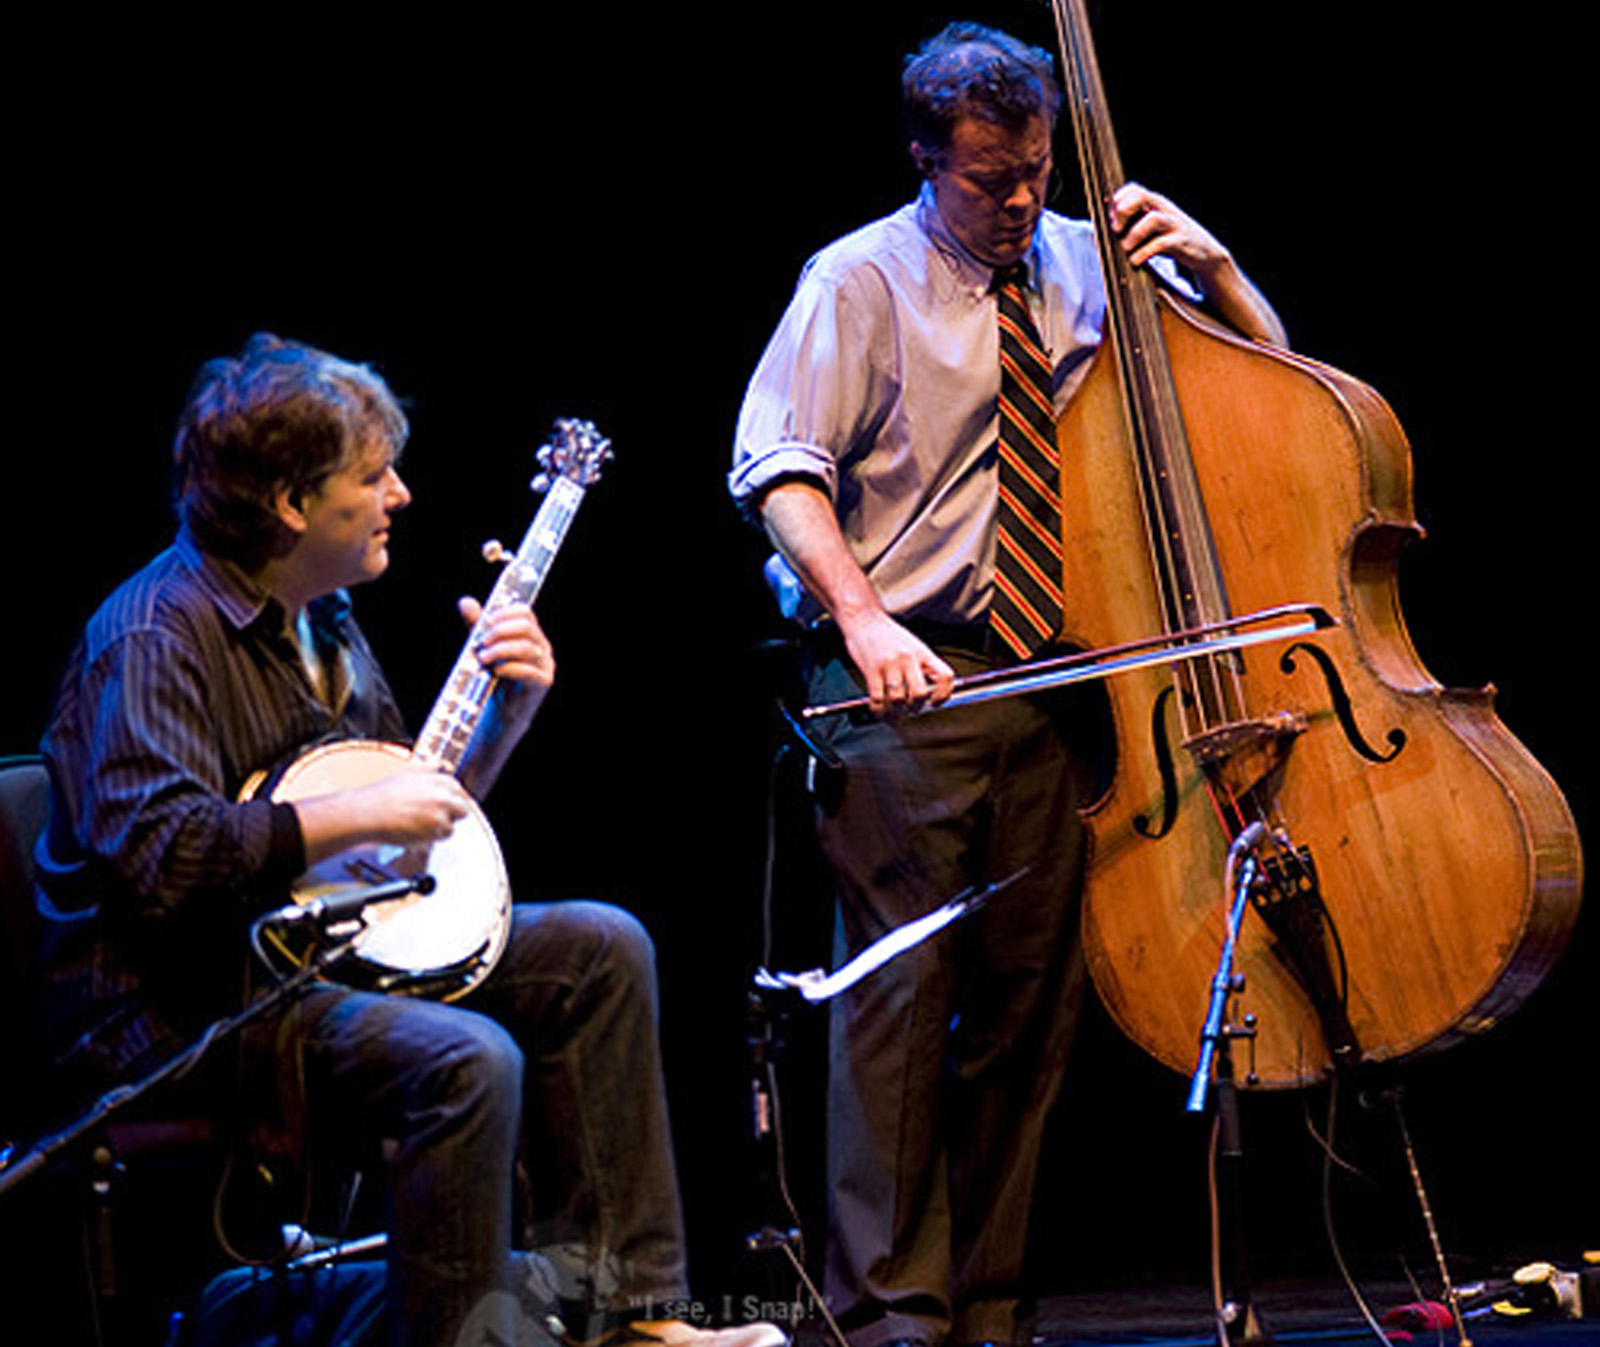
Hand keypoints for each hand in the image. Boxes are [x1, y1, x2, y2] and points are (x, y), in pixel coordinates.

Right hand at [347, 770, 472, 846]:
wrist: (367, 813)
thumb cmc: (381, 796)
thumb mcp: (405, 775)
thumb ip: (425, 770)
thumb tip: (437, 763)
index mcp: (434, 779)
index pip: (455, 787)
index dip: (449, 798)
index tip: (443, 804)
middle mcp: (440, 794)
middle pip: (462, 807)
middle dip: (452, 814)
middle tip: (435, 818)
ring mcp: (440, 811)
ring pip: (453, 823)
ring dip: (441, 827)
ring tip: (420, 826)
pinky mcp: (435, 827)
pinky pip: (444, 835)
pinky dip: (434, 837)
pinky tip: (418, 833)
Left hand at [459, 597, 555, 691]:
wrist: (502, 711)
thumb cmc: (496, 678)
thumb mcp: (485, 647)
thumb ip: (478, 626)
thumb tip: (466, 602)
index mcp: (531, 635)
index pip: (524, 612)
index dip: (503, 614)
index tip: (484, 624)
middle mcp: (542, 647)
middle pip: (526, 627)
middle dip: (500, 632)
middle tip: (481, 643)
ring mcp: (545, 665)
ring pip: (527, 648)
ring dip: (500, 650)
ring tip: (483, 658)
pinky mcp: (543, 682)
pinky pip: (529, 670)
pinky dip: (509, 668)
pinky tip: (495, 671)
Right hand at [842, 611, 955, 716]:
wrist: (864, 618)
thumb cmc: (887, 633)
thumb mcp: (912, 645)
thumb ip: (921, 664)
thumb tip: (928, 689)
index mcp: (922, 652)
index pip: (945, 676)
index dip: (943, 694)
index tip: (935, 702)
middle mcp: (908, 658)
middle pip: (919, 693)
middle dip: (915, 707)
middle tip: (910, 710)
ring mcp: (890, 664)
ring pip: (898, 699)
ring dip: (896, 711)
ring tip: (893, 712)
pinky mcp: (872, 669)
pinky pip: (878, 698)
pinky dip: (879, 709)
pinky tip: (878, 709)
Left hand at [1108, 181, 1287, 346]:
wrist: (1206, 254)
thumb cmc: (1173, 241)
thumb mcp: (1153, 229)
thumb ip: (1134, 224)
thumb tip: (1106, 227)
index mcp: (1156, 204)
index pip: (1135, 189)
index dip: (1118, 200)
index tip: (1109, 218)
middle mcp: (1165, 210)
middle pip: (1142, 196)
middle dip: (1123, 211)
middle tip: (1115, 229)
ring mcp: (1174, 224)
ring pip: (1152, 219)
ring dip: (1134, 234)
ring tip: (1125, 248)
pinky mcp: (1181, 242)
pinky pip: (1161, 244)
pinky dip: (1144, 252)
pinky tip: (1135, 261)